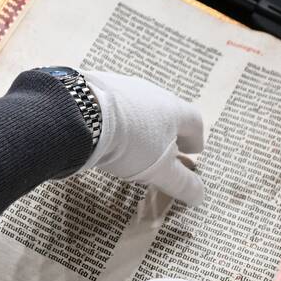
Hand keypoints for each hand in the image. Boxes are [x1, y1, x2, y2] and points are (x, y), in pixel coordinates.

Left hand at [80, 71, 204, 205]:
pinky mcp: (98, 84)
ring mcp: (124, 86)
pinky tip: (107, 129)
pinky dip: (117, 116)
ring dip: (142, 123)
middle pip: (169, 111)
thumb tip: (200, 196)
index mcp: (173, 110)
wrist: (81, 114)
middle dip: (169, 131)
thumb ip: (180, 183)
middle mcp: (152, 93)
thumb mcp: (159, 170)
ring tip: (134, 141)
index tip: (193, 152)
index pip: (195, 122)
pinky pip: (114, 102)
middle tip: (165, 148)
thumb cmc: (130, 143)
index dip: (195, 139)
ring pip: (140, 106)